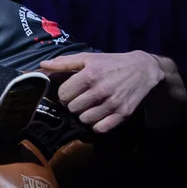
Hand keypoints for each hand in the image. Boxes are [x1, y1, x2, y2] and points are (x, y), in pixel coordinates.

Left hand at [38, 51, 162, 133]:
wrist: (144, 69)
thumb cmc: (111, 63)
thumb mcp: (88, 58)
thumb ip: (64, 62)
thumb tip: (42, 65)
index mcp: (90, 75)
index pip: (63, 94)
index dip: (65, 94)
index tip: (71, 91)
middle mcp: (100, 90)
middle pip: (72, 108)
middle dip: (73, 104)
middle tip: (81, 99)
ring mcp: (113, 103)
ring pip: (85, 119)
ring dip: (84, 115)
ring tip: (90, 107)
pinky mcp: (123, 113)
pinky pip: (100, 128)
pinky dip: (97, 124)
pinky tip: (99, 115)